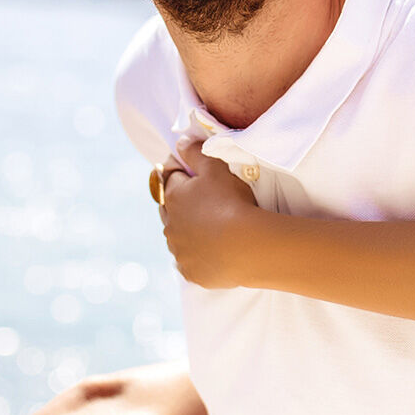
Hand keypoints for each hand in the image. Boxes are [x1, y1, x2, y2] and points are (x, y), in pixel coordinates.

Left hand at [156, 138, 260, 289]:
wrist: (247, 246)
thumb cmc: (232, 202)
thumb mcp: (215, 168)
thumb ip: (195, 152)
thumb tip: (179, 142)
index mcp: (173, 198)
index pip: (168, 177)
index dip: (178, 170)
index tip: (188, 168)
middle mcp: (170, 226)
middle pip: (170, 209)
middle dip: (179, 203)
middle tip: (199, 200)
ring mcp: (179, 251)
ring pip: (178, 237)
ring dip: (187, 231)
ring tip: (207, 228)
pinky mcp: (191, 272)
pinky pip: (189, 262)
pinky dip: (196, 256)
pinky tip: (210, 253)